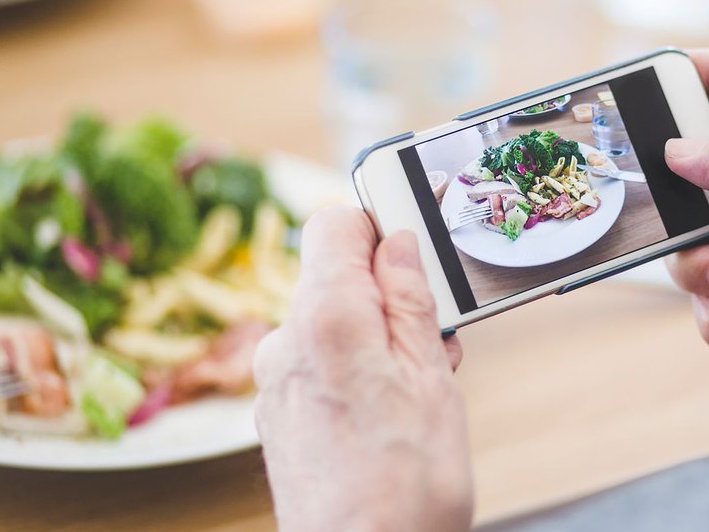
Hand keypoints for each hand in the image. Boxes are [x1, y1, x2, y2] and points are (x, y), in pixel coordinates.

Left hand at [253, 208, 470, 530]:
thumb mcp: (429, 376)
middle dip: (389, 296)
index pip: (336, 223)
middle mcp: (285, 341)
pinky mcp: (277, 415)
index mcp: (325, 317)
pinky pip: (317, 366)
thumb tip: (398, 243)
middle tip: (434, 341)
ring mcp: (275, 381)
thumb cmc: (404, 484)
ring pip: (332, 326)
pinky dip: (352, 372)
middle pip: (337, 278)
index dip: (381, 227)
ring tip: (419, 390)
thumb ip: (410, 298)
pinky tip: (388, 414)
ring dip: (376, 340)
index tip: (417, 250)